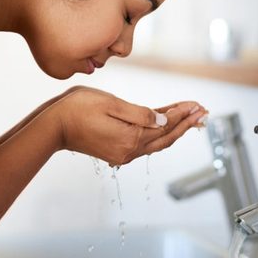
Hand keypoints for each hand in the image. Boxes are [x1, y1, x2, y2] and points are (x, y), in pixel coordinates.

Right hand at [50, 87, 207, 165]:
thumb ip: (140, 114)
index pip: (165, 126)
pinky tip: (166, 123)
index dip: (183, 115)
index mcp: (130, 138)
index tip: (198, 105)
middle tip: (204, 112)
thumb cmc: (77, 109)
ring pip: (156, 141)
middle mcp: (129, 150)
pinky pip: (145, 142)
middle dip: (186, 124)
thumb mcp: (111, 104)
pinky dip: (159, 132)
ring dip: (175, 129)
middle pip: (166, 138)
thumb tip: (164, 121)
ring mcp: (122, 153)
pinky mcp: (116, 151)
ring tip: (192, 117)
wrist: (53, 127)